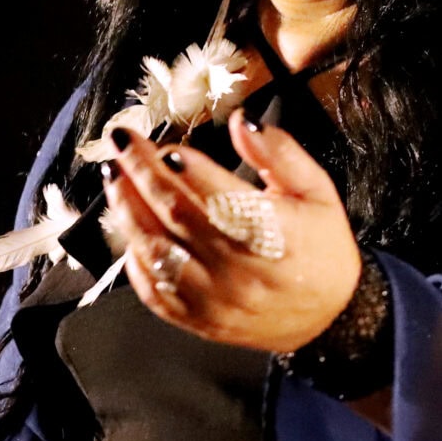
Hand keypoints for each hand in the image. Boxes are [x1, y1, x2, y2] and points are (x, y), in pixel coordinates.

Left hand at [104, 111, 361, 351]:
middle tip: (123, 141)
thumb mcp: (318, 193)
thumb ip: (281, 155)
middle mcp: (241, 271)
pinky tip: (128, 224)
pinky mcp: (195, 318)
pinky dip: (133, 254)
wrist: (326, 318)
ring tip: (115, 176)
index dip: (191, 171)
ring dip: (128, 210)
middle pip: (178, 215)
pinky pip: (151, 286)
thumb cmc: (322, 250)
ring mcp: (213, 299)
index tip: (167, 147)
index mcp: (276, 237)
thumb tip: (243, 122)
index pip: (224, 198)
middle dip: (143, 173)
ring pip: (155, 251)